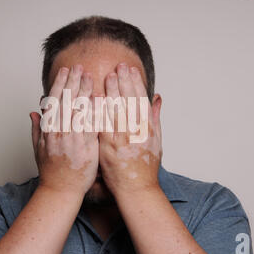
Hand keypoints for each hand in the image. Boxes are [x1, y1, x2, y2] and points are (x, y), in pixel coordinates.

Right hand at [30, 65, 98, 195]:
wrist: (61, 190)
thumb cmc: (51, 170)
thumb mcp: (38, 148)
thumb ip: (37, 128)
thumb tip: (33, 111)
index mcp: (49, 130)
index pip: (54, 101)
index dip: (60, 84)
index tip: (66, 71)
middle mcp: (59, 132)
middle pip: (66, 102)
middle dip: (73, 82)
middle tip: (79, 66)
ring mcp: (73, 139)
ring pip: (78, 110)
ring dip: (83, 91)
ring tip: (89, 76)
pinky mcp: (86, 147)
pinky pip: (91, 126)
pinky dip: (94, 111)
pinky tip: (99, 98)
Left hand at [99, 63, 162, 197]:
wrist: (136, 187)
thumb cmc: (146, 165)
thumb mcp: (156, 140)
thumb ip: (155, 116)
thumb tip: (157, 97)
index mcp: (148, 127)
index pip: (141, 100)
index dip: (136, 83)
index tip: (131, 69)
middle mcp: (136, 130)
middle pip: (130, 101)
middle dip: (124, 81)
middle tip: (119, 65)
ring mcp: (122, 137)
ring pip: (117, 110)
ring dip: (113, 91)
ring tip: (109, 75)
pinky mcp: (108, 145)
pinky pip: (103, 124)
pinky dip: (100, 110)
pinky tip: (96, 98)